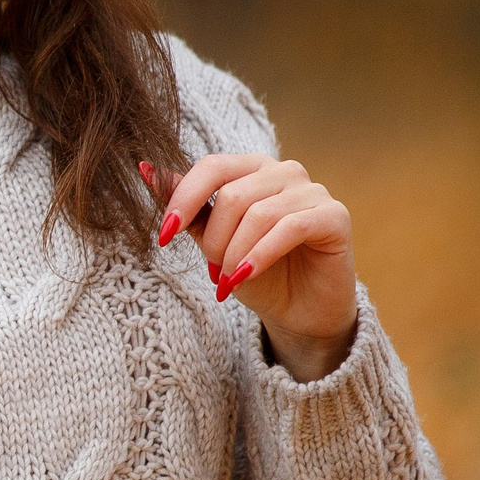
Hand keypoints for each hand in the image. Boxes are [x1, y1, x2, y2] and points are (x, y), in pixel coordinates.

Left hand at [139, 155, 358, 383]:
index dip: (183, 199)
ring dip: (235, 254)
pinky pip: (290, 227)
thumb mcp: (214, 241)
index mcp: (253, 168)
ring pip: (259, 213)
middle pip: (232, 194)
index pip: (212, 167)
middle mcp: (284, 171)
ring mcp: (313, 191)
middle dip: (214, 240)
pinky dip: (260, 255)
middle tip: (215, 272)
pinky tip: (245, 276)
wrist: (300, 312)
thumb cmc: (256, 273)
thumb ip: (189, 208)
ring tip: (229, 280)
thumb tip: (144, 167)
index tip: (163, 236)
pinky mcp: (335, 216)